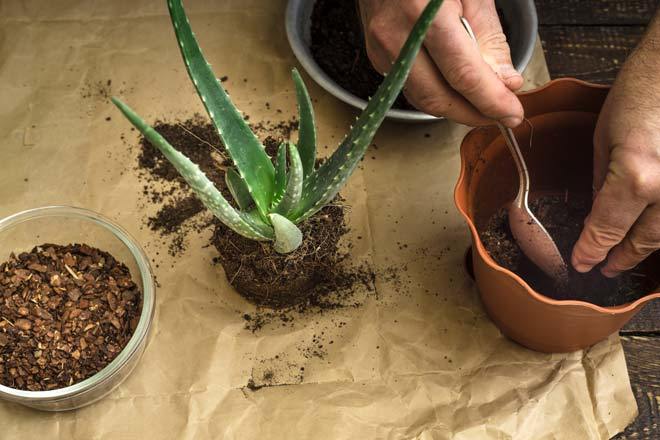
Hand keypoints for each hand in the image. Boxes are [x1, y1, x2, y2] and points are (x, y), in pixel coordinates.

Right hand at [358, 0, 523, 126]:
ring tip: (482, 106)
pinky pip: (410, 87)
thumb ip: (489, 39)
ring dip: (456, 109)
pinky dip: (437, 94)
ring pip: (422, 99)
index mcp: (425, 14)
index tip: (512, 114)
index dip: (491, 101)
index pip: (463, 75)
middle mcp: (397, 36)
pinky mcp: (377, 57)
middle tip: (500, 116)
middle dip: (473, 114)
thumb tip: (505, 82)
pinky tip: (456, 91)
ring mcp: (382, 50)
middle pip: (438, 98)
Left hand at [571, 40, 659, 276]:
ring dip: (646, 248)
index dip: (591, 251)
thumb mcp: (605, 139)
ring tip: (627, 257)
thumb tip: (596, 214)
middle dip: (621, 258)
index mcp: (637, 177)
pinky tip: (652, 232)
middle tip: (604, 269)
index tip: (582, 263)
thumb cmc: (642, 92)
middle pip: (644, 240)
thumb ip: (602, 182)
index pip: (606, 229)